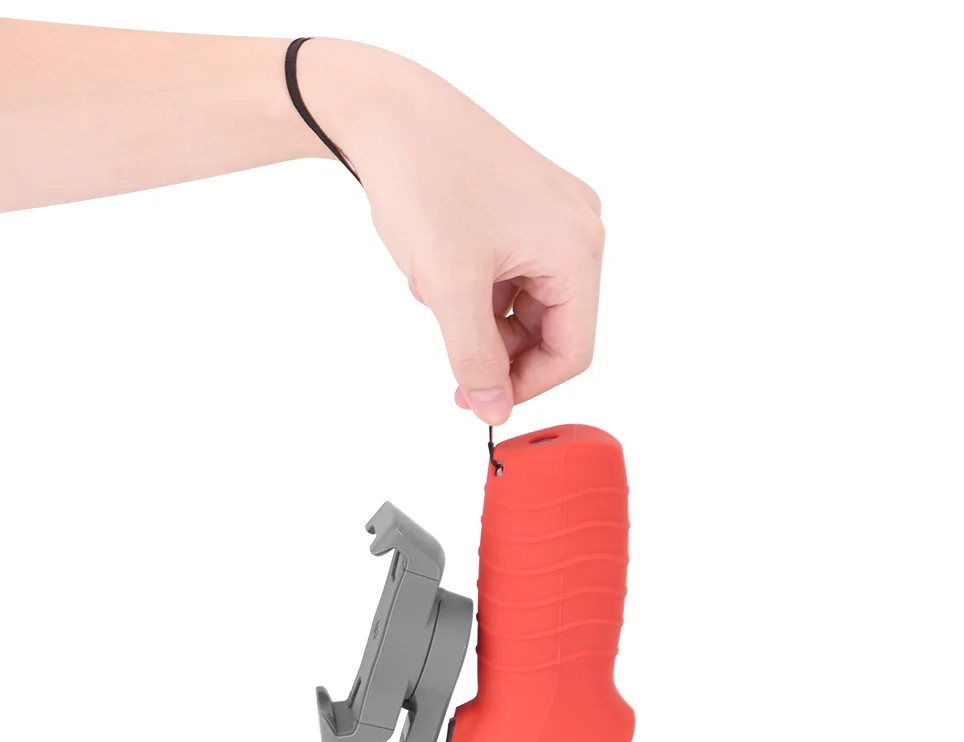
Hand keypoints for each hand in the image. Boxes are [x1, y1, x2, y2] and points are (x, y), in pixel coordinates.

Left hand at [298, 40, 604, 425]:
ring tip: (436, 288)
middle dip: (498, 344)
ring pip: (527, 302)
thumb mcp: (450, 287)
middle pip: (552, 327)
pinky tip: (440, 265)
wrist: (384, 108)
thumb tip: (494, 412)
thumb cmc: (424, 179)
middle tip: (448, 352)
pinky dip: (477, 284)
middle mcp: (578, 229)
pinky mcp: (525, 206)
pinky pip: (512, 271)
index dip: (526, 386)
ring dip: (481, 314)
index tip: (479, 399)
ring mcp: (553, 214)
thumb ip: (476, 359)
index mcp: (577, 248)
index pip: (574, 350)